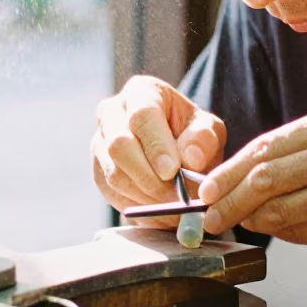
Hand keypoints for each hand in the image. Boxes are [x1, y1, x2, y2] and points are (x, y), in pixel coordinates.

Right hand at [91, 75, 226, 228]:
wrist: (177, 149)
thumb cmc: (192, 134)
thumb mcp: (209, 130)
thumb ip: (203, 139)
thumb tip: (190, 159)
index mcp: (141, 92)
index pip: (142, 116)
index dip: (156, 146)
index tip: (172, 172)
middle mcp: (112, 112)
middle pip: (119, 145)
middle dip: (149, 177)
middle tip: (177, 199)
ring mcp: (100, 142)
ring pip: (113, 174)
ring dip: (146, 197)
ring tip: (175, 209)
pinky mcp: (98, 169)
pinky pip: (111, 193)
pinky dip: (137, 208)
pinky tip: (160, 214)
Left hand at [198, 107, 306, 256]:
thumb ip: (294, 156)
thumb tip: (236, 183)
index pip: (263, 148)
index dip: (228, 172)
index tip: (206, 189)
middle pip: (264, 179)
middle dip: (229, 201)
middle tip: (210, 217)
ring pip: (279, 211)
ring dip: (254, 222)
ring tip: (244, 225)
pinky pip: (303, 233)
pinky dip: (286, 235)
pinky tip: (285, 231)